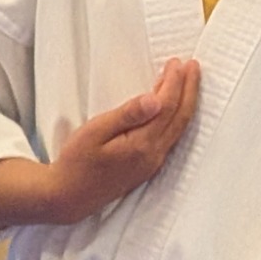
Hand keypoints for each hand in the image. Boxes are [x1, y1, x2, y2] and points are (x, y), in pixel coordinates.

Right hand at [45, 59, 200, 221]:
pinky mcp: (149, 166)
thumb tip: (155, 99)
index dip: (174, 83)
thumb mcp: (95, 132)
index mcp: (142, 145)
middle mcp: (154, 155)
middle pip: (180, 116)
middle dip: (189, 88)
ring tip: (189, 81)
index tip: (177, 63)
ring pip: (179, 127)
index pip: (167, 107)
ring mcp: (153, 162)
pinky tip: (173, 108)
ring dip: (186, 102)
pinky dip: (176, 117)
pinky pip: (171, 136)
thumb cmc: (76, 163)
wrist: (68, 196)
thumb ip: (127, 115)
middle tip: (192, 65)